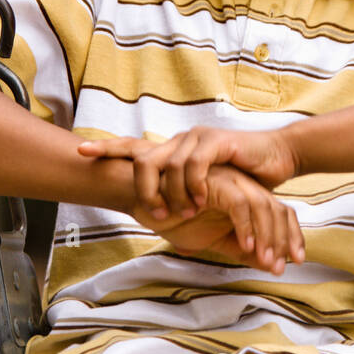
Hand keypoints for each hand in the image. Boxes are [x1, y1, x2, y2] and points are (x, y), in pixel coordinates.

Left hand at [77, 126, 297, 218]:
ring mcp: (197, 138)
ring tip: (185, 214)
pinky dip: (195, 185)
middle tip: (150, 214)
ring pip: (168, 165)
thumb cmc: (240, 178)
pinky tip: (202, 200)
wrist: (274, 159)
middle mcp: (179, 140)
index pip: (132, 147)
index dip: (106, 149)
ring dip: (174, 195)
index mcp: (172, 151)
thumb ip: (178, 195)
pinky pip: (195, 164)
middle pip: (142, 157)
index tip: (79, 152)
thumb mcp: (202, 190)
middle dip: (140, 188)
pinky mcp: (216, 142)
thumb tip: (152, 213)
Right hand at [139, 163, 304, 274]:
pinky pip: (239, 203)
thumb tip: (269, 266)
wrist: (144, 198)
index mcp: (246, 197)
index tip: (293, 263)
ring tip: (266, 261)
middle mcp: (243, 186)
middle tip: (281, 268)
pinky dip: (245, 225)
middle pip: (277, 209)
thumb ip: (241, 250)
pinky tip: (246, 245)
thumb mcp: (215, 240)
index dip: (290, 238)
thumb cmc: (176, 216)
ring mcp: (231, 181)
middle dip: (283, 240)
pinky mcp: (217, 181)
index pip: (279, 214)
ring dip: (267, 236)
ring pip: (262, 205)